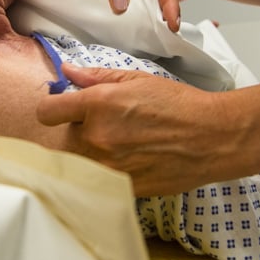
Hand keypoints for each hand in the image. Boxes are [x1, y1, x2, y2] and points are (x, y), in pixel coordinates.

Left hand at [37, 64, 245, 195]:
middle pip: (64, 138)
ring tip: (123, 144)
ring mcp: (108, 166)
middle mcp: (97, 136)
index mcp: (98, 104)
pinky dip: (108, 172)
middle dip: (79, 131)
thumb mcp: (138, 79)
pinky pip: (98, 180)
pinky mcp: (120, 187)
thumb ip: (97, 77)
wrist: (213, 138)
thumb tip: (68, 72)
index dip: (54, 109)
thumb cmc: (180, 104)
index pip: (46, 112)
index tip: (63, 110)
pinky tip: (131, 161)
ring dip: (93, 153)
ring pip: (80, 161)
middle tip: (107, 126)